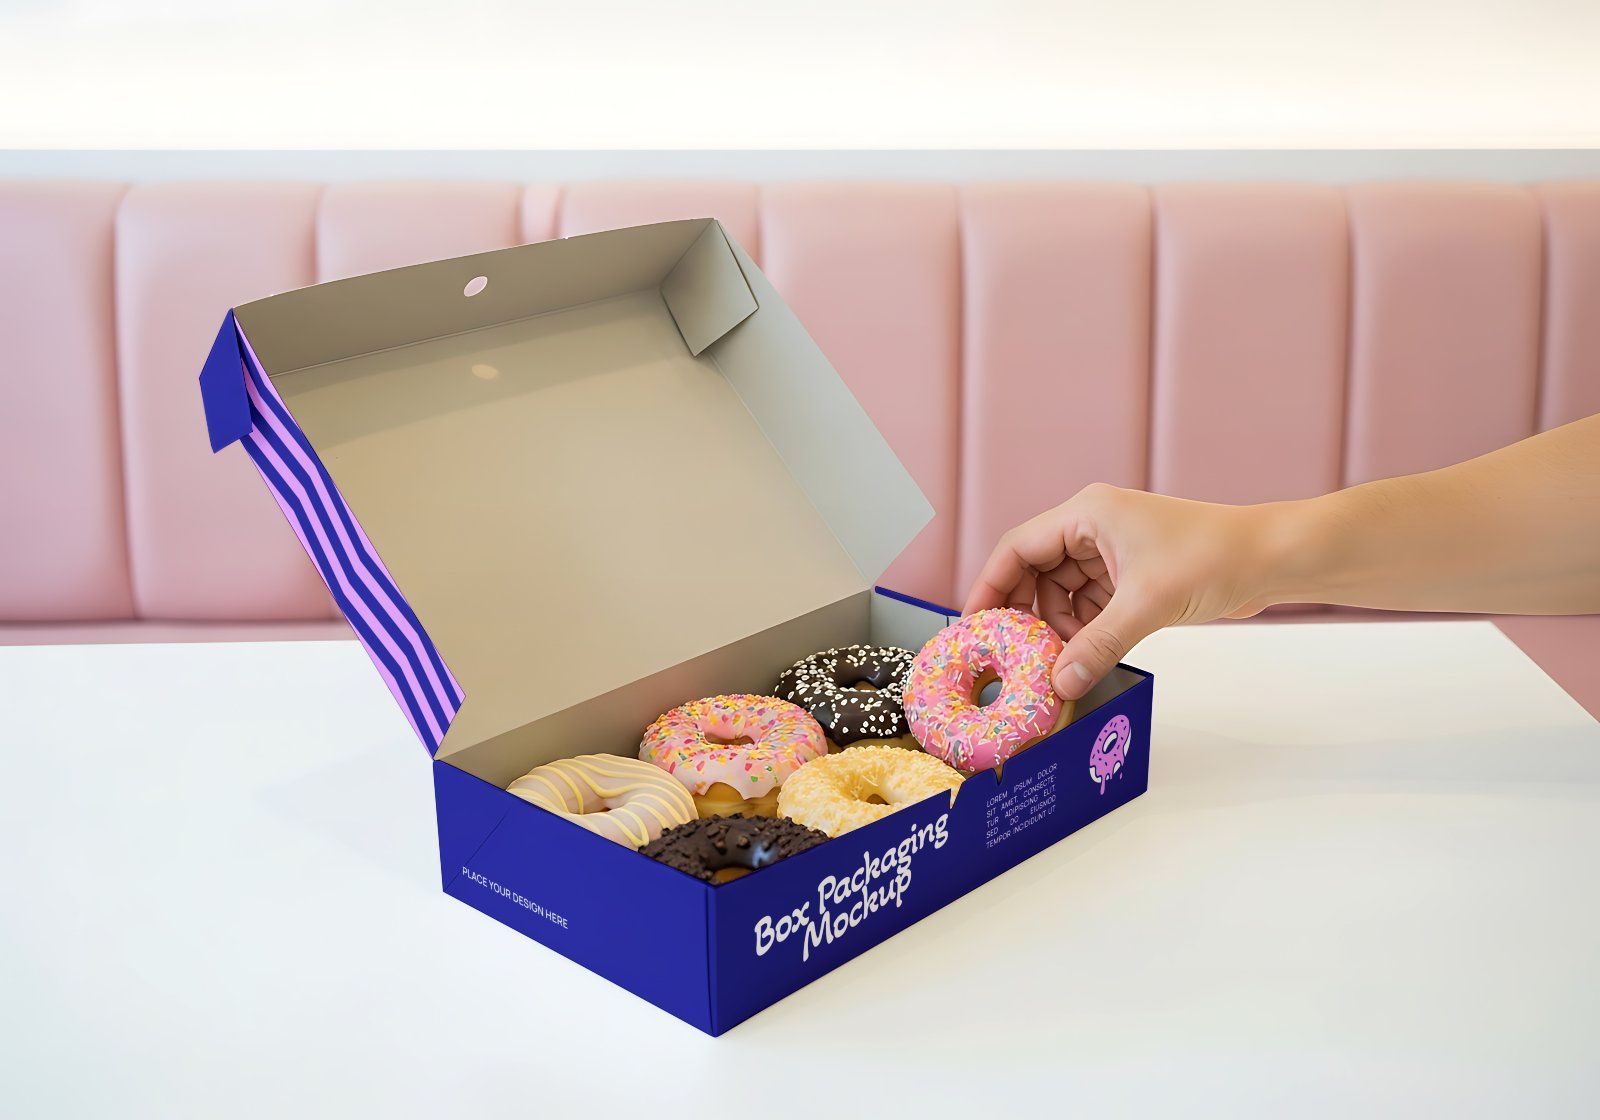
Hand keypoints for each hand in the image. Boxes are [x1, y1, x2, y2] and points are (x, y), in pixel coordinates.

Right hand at [963, 484, 1280, 700]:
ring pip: (1061, 593)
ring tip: (1059, 663)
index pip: (1017, 548)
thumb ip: (1097, 645)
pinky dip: (1084, 630)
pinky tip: (1086, 656)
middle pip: (1034, 572)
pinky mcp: (1130, 575)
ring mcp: (1111, 551)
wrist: (1272, 558)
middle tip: (1012, 656)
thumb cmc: (1214, 558)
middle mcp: (1092, 527)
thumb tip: (1057, 684)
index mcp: (1086, 514)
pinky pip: (1088, 604)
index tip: (972, 626)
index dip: (990, 587)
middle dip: (1025, 615)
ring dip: (1057, 628)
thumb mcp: (1146, 605)